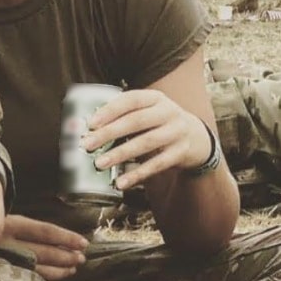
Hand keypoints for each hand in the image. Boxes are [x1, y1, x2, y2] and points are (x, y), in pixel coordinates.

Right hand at [0, 214, 87, 280]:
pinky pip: (25, 279)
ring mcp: (1, 261)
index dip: (67, 238)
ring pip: (36, 269)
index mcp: (7, 224)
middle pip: (44, 252)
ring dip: (58, 271)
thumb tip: (42, 221)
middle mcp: (5, 244)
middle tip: (81, 258)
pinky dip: (41, 278)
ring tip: (71, 270)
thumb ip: (13, 215)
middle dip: (66, 257)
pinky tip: (49, 278)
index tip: (83, 243)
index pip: (45, 231)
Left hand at [81, 90, 212, 189]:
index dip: (110, 110)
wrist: (196, 136)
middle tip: (88, 144)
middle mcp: (168, 112)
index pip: (131, 100)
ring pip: (146, 142)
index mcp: (155, 98)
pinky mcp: (181, 152)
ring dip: (120, 154)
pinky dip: (137, 174)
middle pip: (136, 121)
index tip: (91, 123)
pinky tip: (122, 181)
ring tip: (100, 163)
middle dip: (109, 133)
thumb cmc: (158, 122)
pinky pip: (157, 164)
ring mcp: (177, 132)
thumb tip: (84, 127)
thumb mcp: (146, 111)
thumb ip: (121, 116)